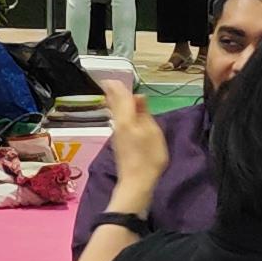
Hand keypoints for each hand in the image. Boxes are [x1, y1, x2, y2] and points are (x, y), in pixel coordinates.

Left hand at [94, 73, 167, 193]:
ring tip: (112, 92)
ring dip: (113, 101)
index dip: (119, 87)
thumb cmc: (148, 157)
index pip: (121, 98)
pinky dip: (116, 111)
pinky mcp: (118, 142)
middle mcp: (118, 124)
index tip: (113, 78)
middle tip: (108, 82)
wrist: (136, 182)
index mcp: (126, 119)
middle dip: (112, 92)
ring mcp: (117, 134)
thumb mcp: (153, 132)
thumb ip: (144, 113)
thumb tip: (138, 97)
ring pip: (114, 112)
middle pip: (114, 104)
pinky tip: (118, 112)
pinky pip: (116, 120)